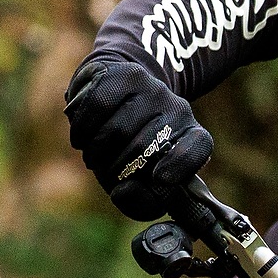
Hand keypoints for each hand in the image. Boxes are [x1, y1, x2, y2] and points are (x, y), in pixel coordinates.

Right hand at [64, 58, 214, 220]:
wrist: (115, 100)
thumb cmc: (130, 152)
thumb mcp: (141, 186)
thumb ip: (140, 202)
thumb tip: (125, 191)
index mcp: (193, 138)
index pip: (196, 148)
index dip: (179, 166)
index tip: (160, 180)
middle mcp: (179, 110)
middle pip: (144, 147)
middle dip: (116, 168)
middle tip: (105, 172)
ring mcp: (154, 89)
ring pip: (118, 128)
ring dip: (96, 151)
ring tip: (92, 156)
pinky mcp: (126, 74)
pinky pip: (99, 104)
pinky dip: (83, 128)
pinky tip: (80, 138)